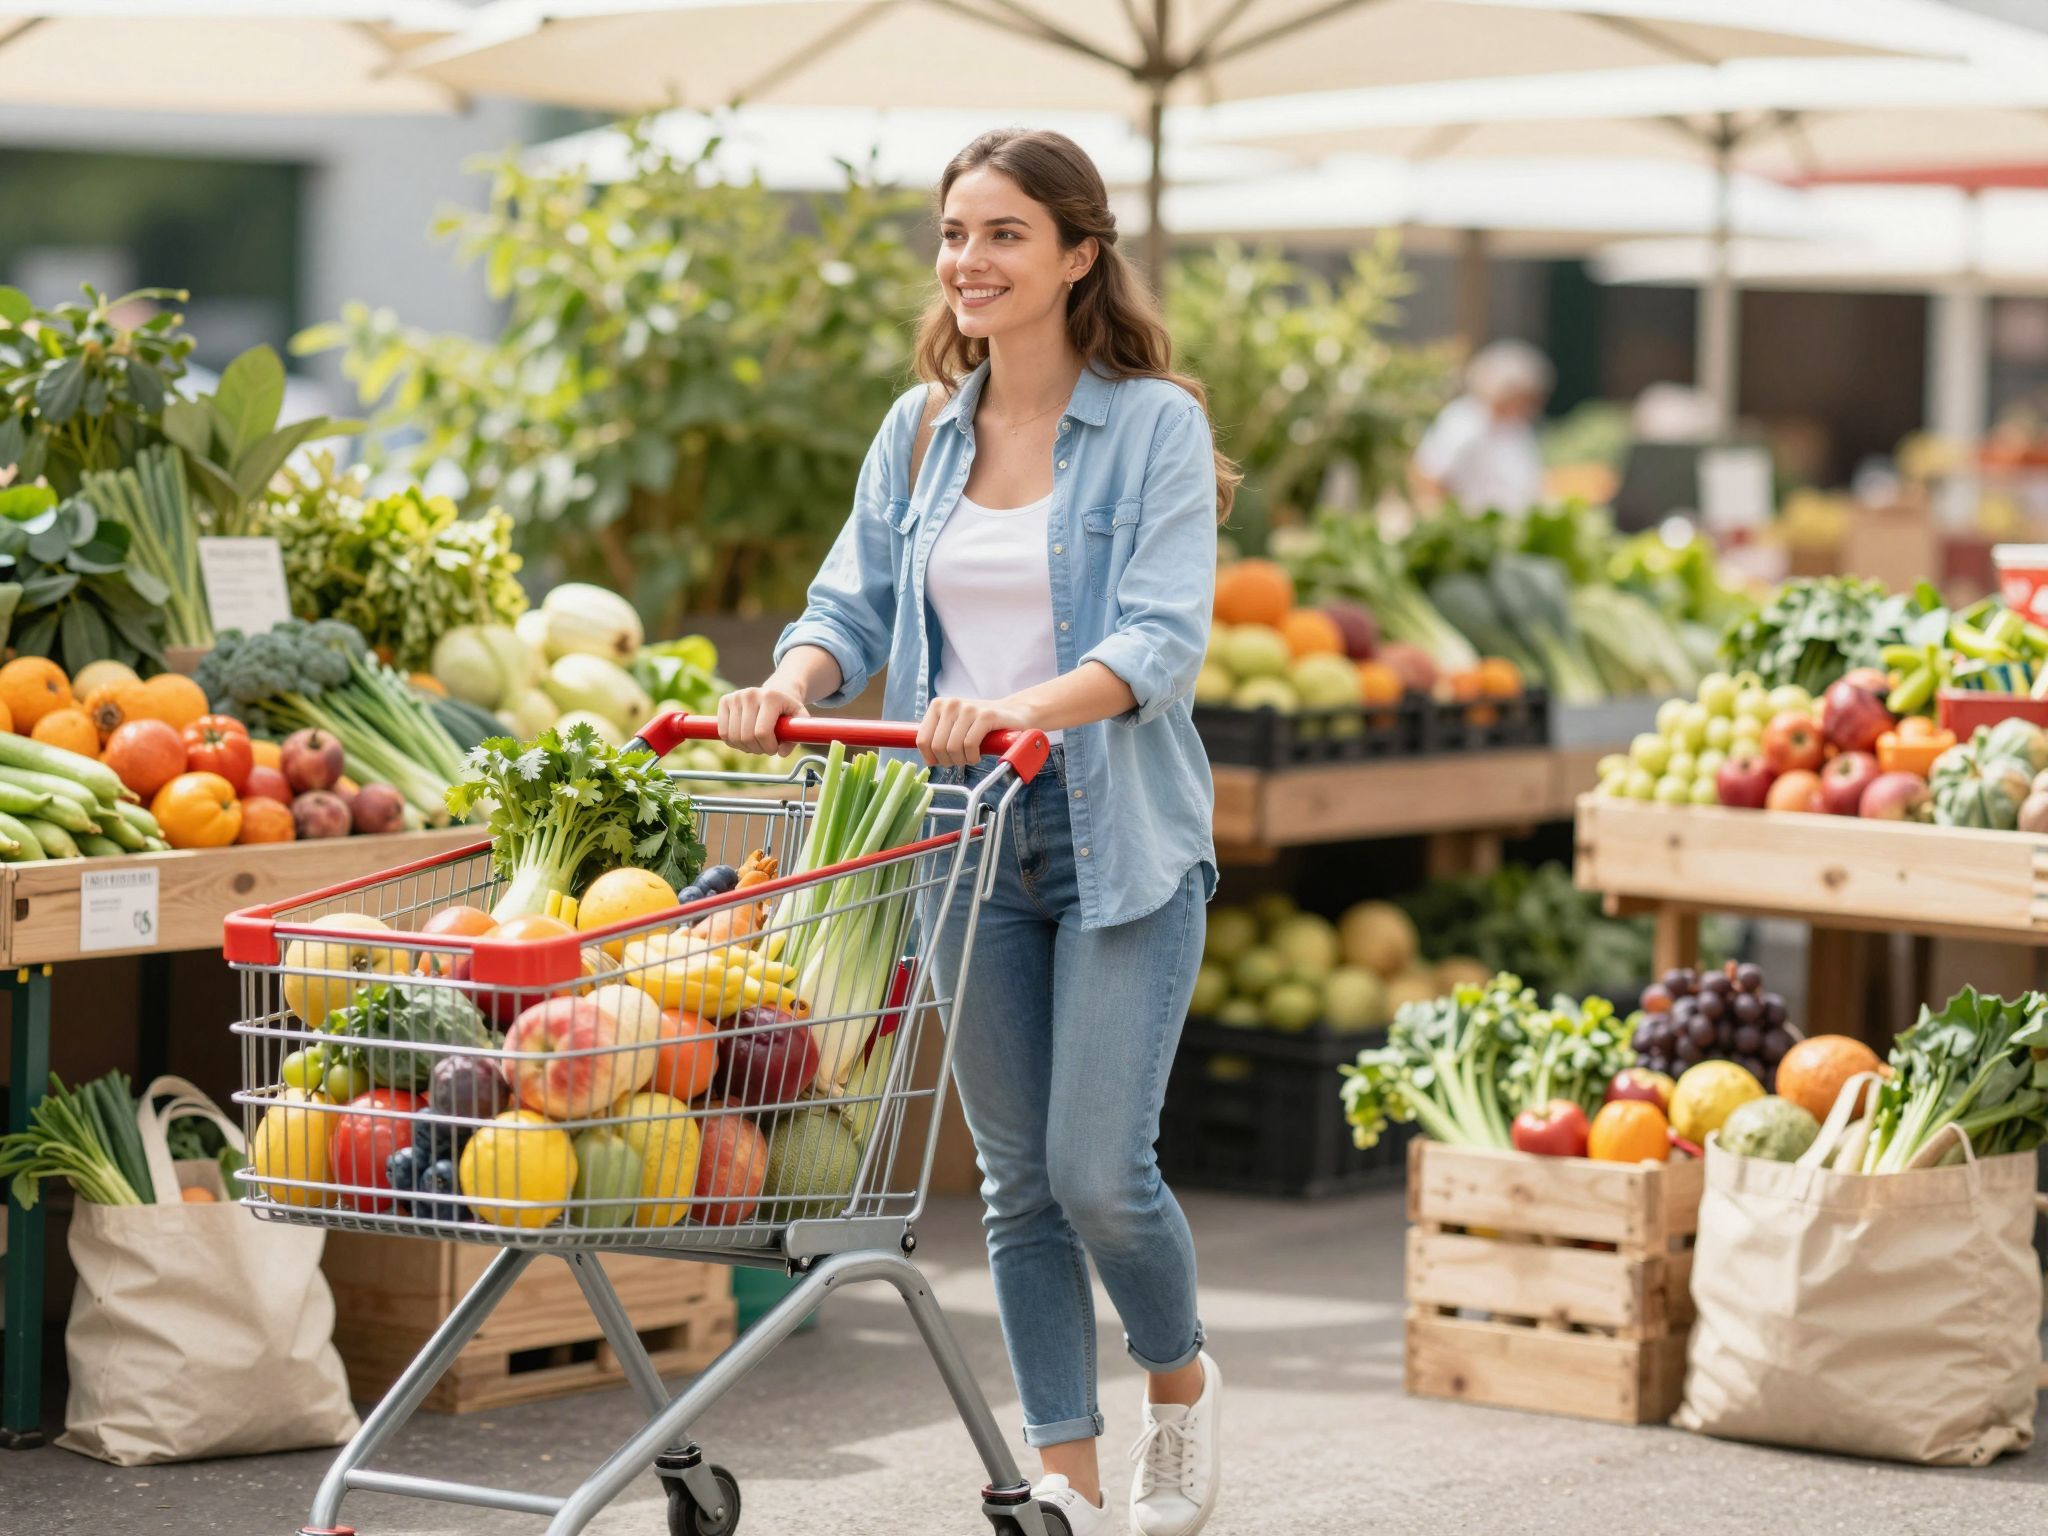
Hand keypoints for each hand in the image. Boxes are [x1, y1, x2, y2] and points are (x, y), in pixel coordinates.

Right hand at [716, 680, 806, 756]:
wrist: (775, 693)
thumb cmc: (787, 710)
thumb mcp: (799, 720)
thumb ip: (796, 737)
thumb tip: (782, 753)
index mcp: (770, 697)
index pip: (762, 732)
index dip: (768, 747)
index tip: (774, 749)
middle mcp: (751, 694)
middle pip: (747, 736)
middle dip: (758, 749)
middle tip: (765, 748)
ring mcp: (736, 697)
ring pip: (733, 737)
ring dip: (746, 748)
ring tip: (756, 743)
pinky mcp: (725, 701)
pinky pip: (723, 733)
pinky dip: (733, 743)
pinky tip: (744, 739)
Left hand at [916, 696, 1036, 767]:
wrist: (1013, 714)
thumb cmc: (981, 725)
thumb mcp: (954, 727)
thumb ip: (937, 737)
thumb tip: (927, 759)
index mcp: (938, 705)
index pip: (922, 739)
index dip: (929, 757)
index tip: (939, 762)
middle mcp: (951, 704)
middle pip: (937, 746)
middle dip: (948, 761)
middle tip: (960, 761)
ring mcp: (969, 708)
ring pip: (953, 748)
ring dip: (962, 760)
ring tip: (970, 757)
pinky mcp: (986, 716)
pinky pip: (969, 745)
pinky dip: (972, 757)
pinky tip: (977, 755)